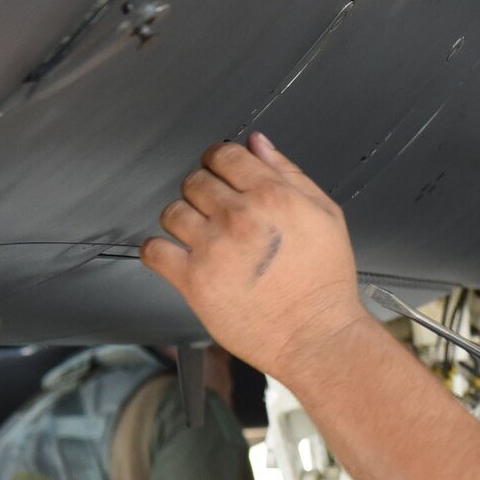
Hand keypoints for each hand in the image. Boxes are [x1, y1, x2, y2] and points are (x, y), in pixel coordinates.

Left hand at [142, 134, 370, 383]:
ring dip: (184, 221)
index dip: (219, 162)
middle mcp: (240, 217)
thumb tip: (258, 144)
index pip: (224, 155)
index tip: (219, 174)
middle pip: (195, 181)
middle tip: (219, 215)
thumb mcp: (325, 214)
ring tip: (204, 239)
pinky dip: (160, 251)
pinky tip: (179, 256)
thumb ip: (289, 173)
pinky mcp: (193, 281)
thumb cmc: (325, 281)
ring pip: (172, 212)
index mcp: (274, 196)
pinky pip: (154, 251)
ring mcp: (213, 248)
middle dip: (205, 193)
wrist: (317, 335)